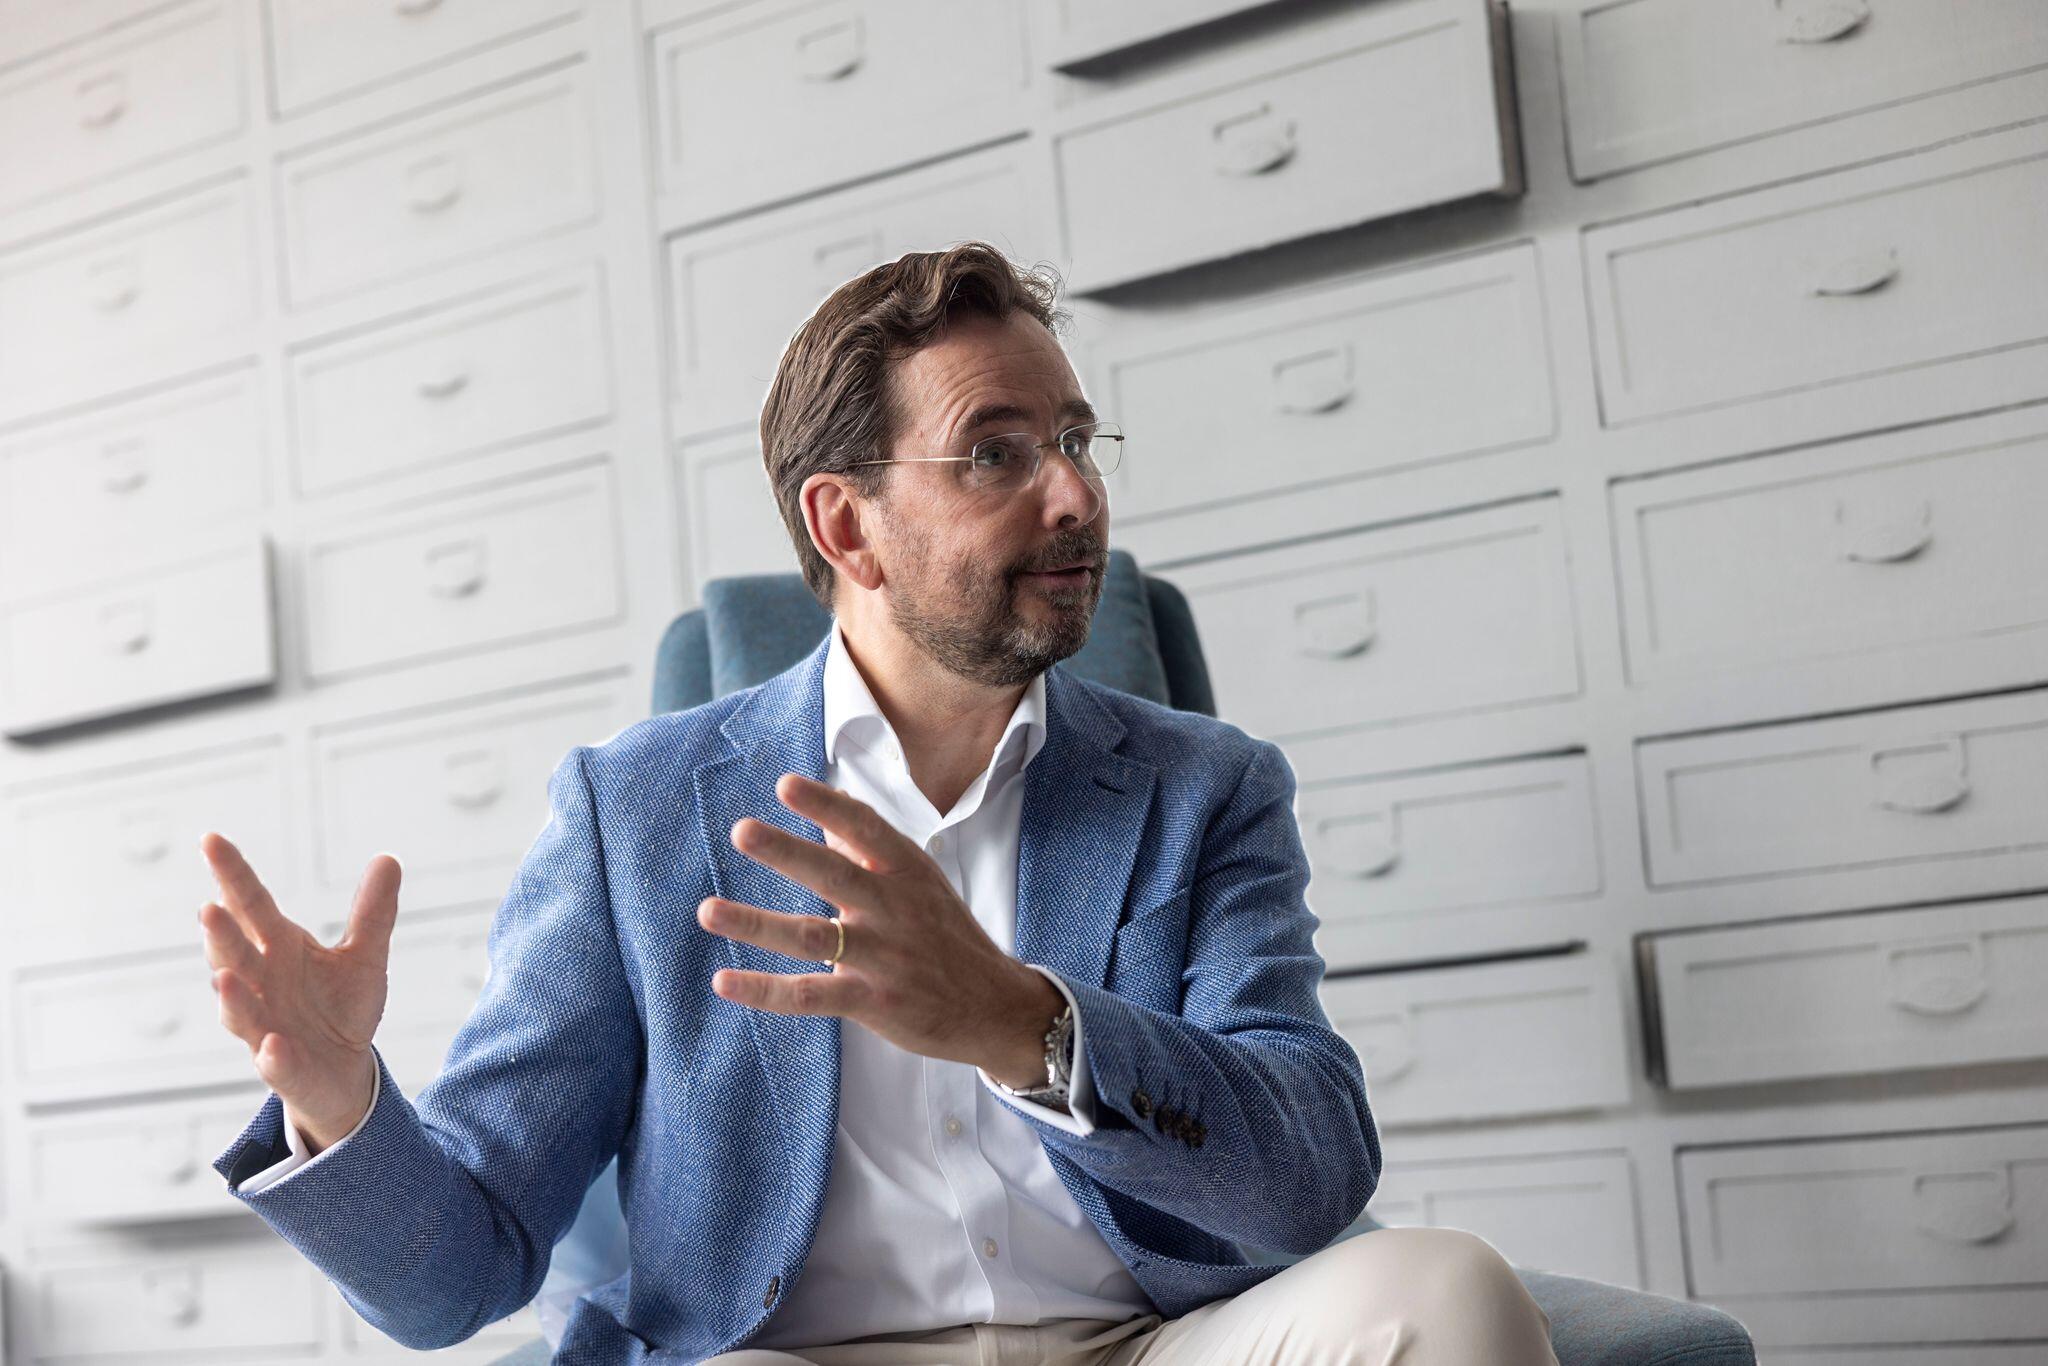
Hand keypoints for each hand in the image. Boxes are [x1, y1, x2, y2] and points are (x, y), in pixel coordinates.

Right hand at [198, 832, 400, 1152]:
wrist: (345, 1071)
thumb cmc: (342, 1007)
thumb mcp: (365, 955)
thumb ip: (373, 912)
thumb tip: (388, 858)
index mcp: (280, 949)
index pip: (251, 905)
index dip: (231, 875)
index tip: (211, 839)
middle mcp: (262, 984)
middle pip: (235, 954)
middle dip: (221, 935)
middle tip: (208, 908)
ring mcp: (266, 1027)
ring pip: (240, 1009)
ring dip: (231, 996)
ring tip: (223, 977)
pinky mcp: (283, 1069)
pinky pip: (273, 1063)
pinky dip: (272, 1055)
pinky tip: (272, 1046)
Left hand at [697, 773, 1061, 1083]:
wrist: (997, 1006)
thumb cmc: (948, 938)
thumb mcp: (921, 885)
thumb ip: (871, 855)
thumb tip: (825, 820)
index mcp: (907, 872)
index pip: (865, 829)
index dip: (826, 805)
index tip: (785, 784)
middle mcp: (895, 909)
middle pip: (834, 875)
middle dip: (787, 852)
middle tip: (742, 831)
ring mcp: (884, 957)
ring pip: (812, 936)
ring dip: (756, 923)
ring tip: (708, 910)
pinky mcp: (874, 1003)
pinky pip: (810, 996)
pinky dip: (765, 991)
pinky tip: (724, 981)